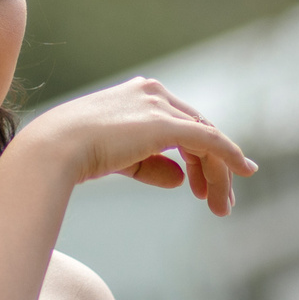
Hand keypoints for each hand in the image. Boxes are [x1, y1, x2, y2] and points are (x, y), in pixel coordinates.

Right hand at [13, 77, 257, 215]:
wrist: (56, 148)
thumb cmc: (76, 153)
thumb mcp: (119, 159)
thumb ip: (151, 165)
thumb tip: (181, 179)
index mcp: (140, 95)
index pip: (181, 125)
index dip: (197, 157)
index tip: (201, 188)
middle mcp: (154, 93)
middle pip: (199, 131)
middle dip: (213, 169)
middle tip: (221, 203)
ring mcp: (161, 106)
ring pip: (207, 140)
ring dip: (219, 174)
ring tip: (221, 206)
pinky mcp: (167, 124)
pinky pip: (210, 141)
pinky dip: (229, 157)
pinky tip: (243, 172)